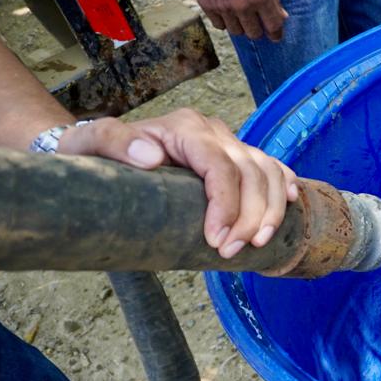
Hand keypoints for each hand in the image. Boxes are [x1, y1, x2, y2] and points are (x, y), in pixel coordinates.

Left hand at [57, 110, 298, 258]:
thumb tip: (151, 156)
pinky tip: (291, 205)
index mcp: (184, 128)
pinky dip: (285, 186)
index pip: (220, 165)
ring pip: (268, 171)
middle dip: (250, 216)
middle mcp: (212, 131)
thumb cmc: (93, 153)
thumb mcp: (89, 143)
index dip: (227, 205)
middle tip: (231, 252)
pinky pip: (272, 167)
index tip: (218, 241)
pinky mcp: (236, 156)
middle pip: (251, 172)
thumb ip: (114, 141)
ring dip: (272, 209)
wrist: (100, 149)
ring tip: (258, 243)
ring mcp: (228, 142)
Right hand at [179, 0, 287, 41]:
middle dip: (257, 30)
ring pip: (236, 32)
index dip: (276, 34)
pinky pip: (219, 26)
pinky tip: (226, 11)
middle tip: (256, 23)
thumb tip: (283, 16)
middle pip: (254, 34)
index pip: (273, 26)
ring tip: (239, 15)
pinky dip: (224, 22)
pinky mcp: (207, 6)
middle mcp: (243, 5)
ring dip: (240, 26)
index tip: (275, 36)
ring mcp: (224, 7)